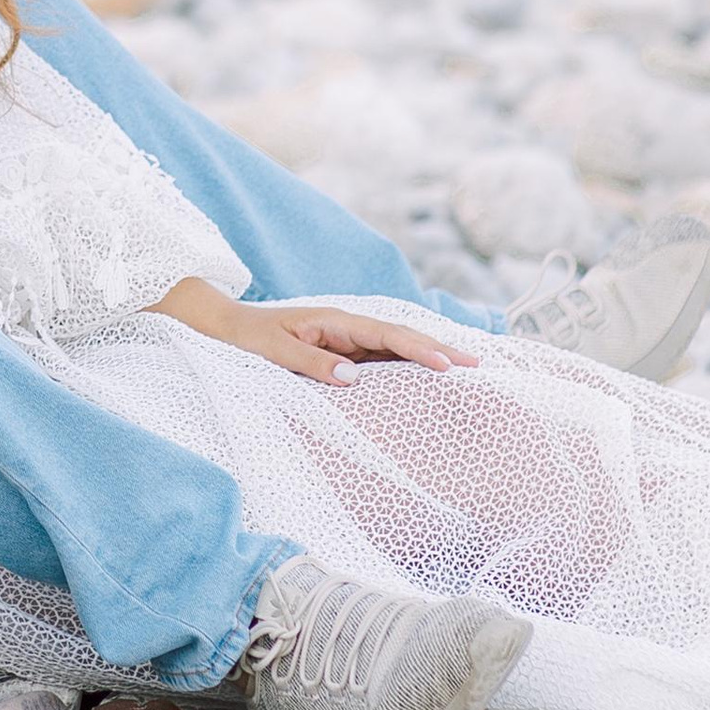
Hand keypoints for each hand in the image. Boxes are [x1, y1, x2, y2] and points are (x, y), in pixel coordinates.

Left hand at [217, 302, 478, 387]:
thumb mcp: (274, 350)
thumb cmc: (249, 337)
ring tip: (470, 377)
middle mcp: (350, 331)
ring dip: (431, 362)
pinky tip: (431, 387)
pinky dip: (409, 373)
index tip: (448, 365)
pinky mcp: (346, 359)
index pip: (388, 334)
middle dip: (441, 351)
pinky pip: (383, 366)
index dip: (420, 349)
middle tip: (480, 367)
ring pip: (398, 353)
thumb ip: (311, 363)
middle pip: (403, 340)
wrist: (229, 329)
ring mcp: (351, 345)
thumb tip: (353, 378)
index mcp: (337, 322)